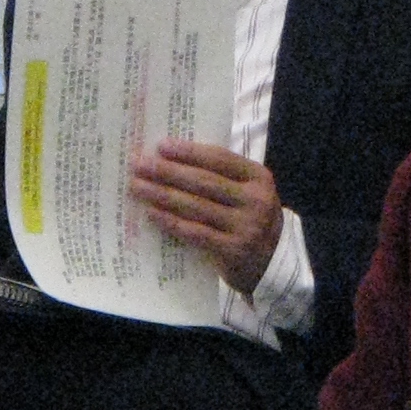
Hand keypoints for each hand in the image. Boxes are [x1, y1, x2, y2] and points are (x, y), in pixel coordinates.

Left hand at [129, 141, 284, 295]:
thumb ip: (222, 177)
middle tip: (138, 165)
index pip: (219, 159)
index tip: (160, 146)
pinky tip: (152, 213)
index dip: (189, 152)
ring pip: (196, 206)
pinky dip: (171, 221)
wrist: (272, 263)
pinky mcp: (233, 250)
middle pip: (203, 181)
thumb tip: (171, 160)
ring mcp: (246, 227)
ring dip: (162, 195)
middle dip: (167, 172)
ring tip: (137, 187)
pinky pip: (195, 232)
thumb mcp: (248, 192)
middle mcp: (255, 200)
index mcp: (259, 177)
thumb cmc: (249, 219)